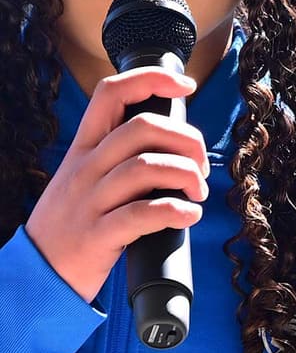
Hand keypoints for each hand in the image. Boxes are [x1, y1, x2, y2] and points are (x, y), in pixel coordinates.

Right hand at [25, 65, 208, 305]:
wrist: (37, 272)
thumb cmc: (73, 224)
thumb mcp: (84, 179)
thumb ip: (117, 158)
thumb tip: (174, 146)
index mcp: (84, 149)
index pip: (110, 93)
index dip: (151, 79)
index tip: (186, 86)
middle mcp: (85, 168)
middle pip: (142, 127)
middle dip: (186, 140)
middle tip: (200, 167)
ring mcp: (90, 202)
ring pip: (146, 167)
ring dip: (186, 176)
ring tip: (197, 194)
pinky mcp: (98, 237)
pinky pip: (143, 214)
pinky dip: (176, 211)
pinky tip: (189, 216)